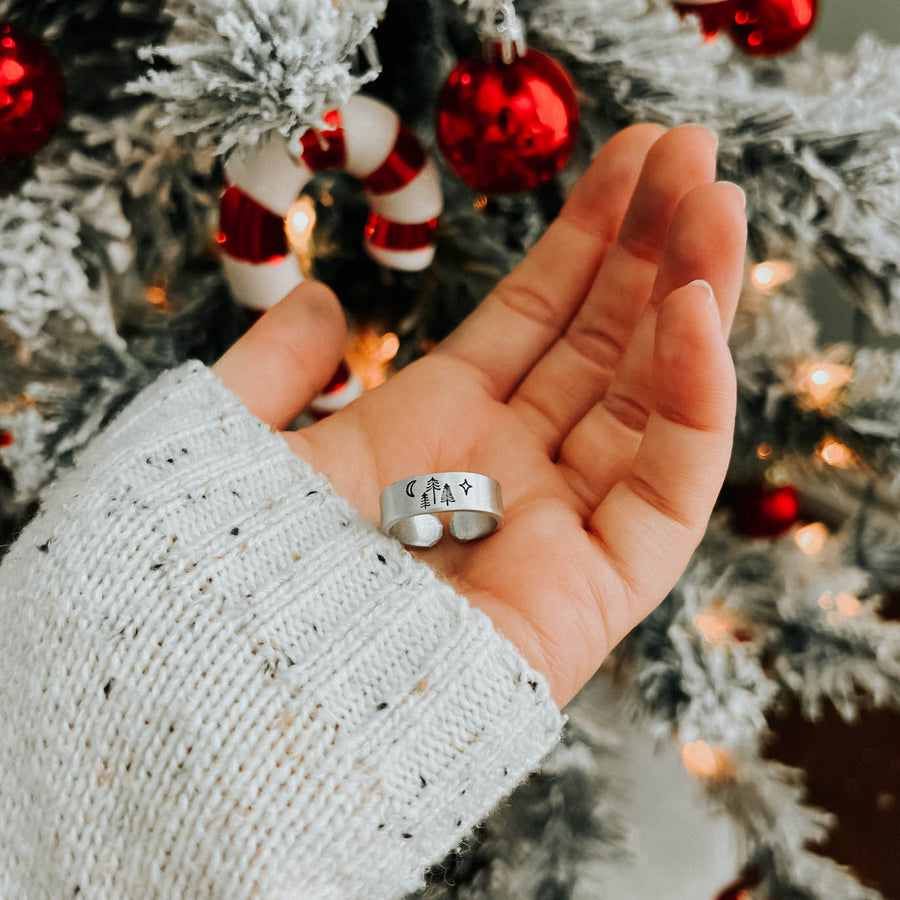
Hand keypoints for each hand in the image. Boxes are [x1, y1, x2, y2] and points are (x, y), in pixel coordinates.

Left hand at [212, 124, 746, 708]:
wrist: (221, 704)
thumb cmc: (217, 574)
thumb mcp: (236, 437)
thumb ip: (276, 367)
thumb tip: (326, 302)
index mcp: (434, 432)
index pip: (534, 318)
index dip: (583, 238)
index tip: (630, 158)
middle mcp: (505, 472)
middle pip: (599, 345)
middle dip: (647, 247)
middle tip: (691, 149)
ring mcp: (556, 527)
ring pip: (648, 400)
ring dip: (689, 298)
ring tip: (717, 197)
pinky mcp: (593, 594)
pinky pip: (667, 490)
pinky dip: (692, 404)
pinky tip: (699, 313)